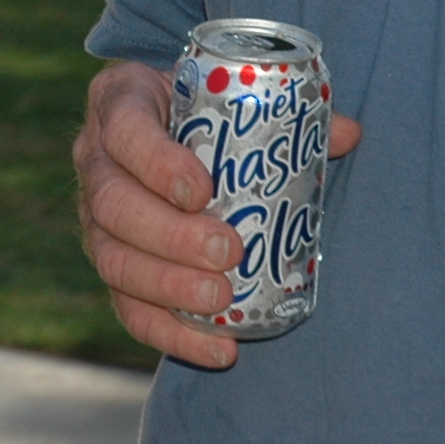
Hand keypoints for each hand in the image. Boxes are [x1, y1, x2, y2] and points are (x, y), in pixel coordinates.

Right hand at [73, 59, 360, 369]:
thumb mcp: (231, 94)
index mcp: (121, 102)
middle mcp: (95, 160)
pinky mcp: (111, 264)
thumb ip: (286, 111)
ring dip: (167, 286)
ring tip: (221, 299)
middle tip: (227, 252)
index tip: (203, 190)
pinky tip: (218, 349)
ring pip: (112, 259)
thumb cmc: (205, 108)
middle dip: (169, 235)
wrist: (168, 127)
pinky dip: (170, 334)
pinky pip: (126, 307)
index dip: (156, 163)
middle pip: (112, 204)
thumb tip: (350, 134)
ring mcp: (94, 217)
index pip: (125, 131)